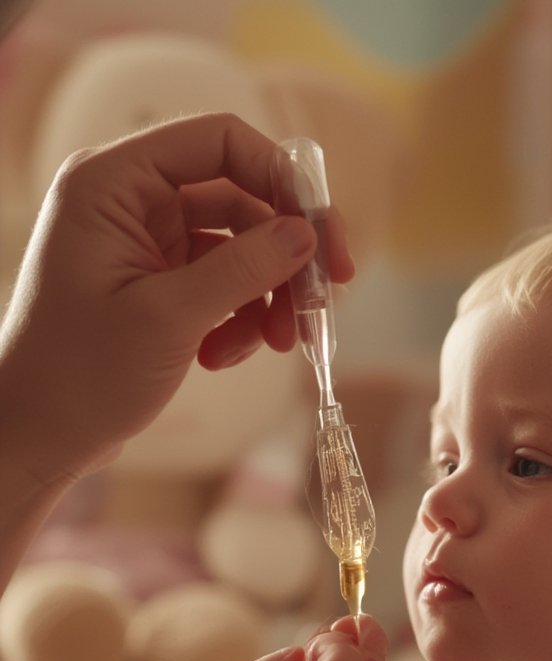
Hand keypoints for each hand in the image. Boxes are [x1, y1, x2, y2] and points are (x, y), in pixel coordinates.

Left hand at [0, 112, 353, 485]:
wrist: (39, 435)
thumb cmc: (78, 375)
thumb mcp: (168, 318)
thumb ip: (242, 270)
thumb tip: (307, 236)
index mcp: (113, 183)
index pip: (219, 143)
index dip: (281, 179)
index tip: (322, 236)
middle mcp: (130, 201)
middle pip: (240, 198)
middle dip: (284, 254)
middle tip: (321, 301)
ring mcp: (146, 243)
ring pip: (239, 246)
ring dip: (267, 296)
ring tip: (274, 345)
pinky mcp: (159, 282)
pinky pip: (223, 283)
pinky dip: (239, 318)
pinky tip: (223, 357)